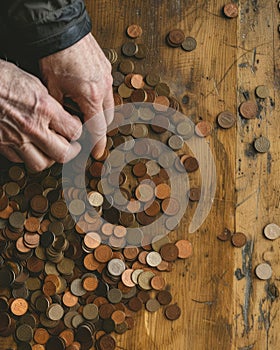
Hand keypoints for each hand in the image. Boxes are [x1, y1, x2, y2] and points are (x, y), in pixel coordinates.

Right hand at [0, 60, 81, 171]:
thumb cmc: (0, 77)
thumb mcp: (33, 82)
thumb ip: (50, 103)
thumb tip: (62, 116)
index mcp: (44, 108)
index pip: (74, 132)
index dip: (78, 132)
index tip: (76, 129)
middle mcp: (32, 127)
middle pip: (63, 154)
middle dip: (71, 152)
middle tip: (72, 146)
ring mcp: (15, 139)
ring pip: (41, 164)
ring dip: (49, 159)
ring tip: (50, 150)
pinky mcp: (1, 145)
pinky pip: (19, 160)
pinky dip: (27, 157)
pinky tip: (28, 147)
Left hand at [39, 33, 113, 158]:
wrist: (63, 30)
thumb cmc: (56, 57)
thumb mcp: (53, 89)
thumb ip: (62, 110)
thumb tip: (64, 123)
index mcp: (92, 97)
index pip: (98, 128)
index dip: (97, 144)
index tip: (96, 153)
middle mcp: (104, 88)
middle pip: (107, 118)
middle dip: (99, 128)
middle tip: (89, 133)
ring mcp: (108, 77)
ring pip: (109, 104)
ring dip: (100, 112)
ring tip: (85, 112)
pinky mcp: (106, 67)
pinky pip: (107, 89)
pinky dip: (99, 97)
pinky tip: (86, 94)